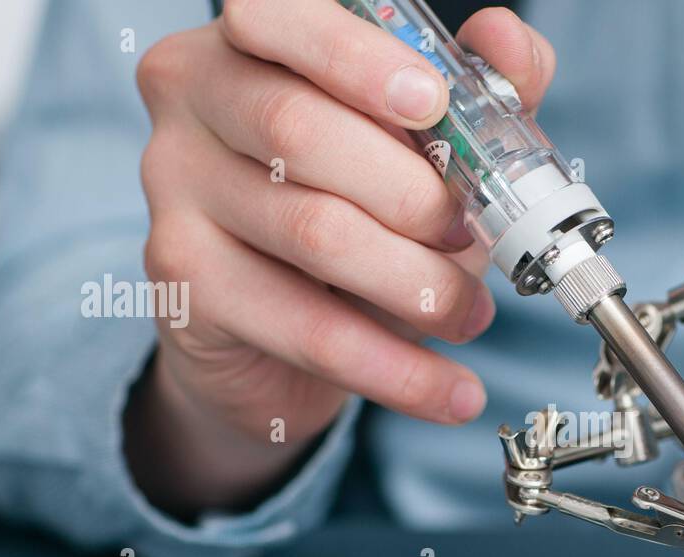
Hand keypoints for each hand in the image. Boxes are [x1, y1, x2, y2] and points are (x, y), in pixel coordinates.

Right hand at [126, 2, 554, 515]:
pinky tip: (451, 391)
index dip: (355, 59)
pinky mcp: (186, 286)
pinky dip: (395, 368)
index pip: (279, 18)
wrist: (278, 341)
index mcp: (248, 44)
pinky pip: (306, 329)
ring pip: (313, 233)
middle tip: (473, 238)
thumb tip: (509, 41)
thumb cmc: (356, 215)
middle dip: (412, 194)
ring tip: (471, 315)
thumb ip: (472, 91)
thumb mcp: (423, 151)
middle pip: (300, 129)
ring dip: (418, 286)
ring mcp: (174, 193)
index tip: (431, 103)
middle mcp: (193, 102)